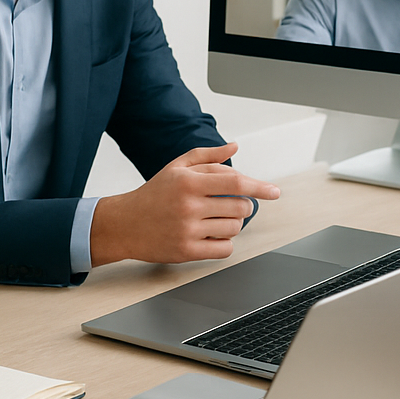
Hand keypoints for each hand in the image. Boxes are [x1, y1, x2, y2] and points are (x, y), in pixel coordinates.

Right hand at [89, 143, 280, 266]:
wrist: (125, 224)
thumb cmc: (154, 194)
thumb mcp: (177, 168)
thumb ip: (207, 157)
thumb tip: (234, 147)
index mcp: (189, 181)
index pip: (234, 181)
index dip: (259, 186)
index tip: (274, 191)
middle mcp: (189, 205)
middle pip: (240, 207)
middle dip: (242, 206)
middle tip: (231, 205)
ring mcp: (187, 229)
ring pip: (234, 228)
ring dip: (232, 224)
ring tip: (215, 220)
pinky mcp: (186, 251)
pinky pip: (223, 249)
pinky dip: (224, 242)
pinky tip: (211, 235)